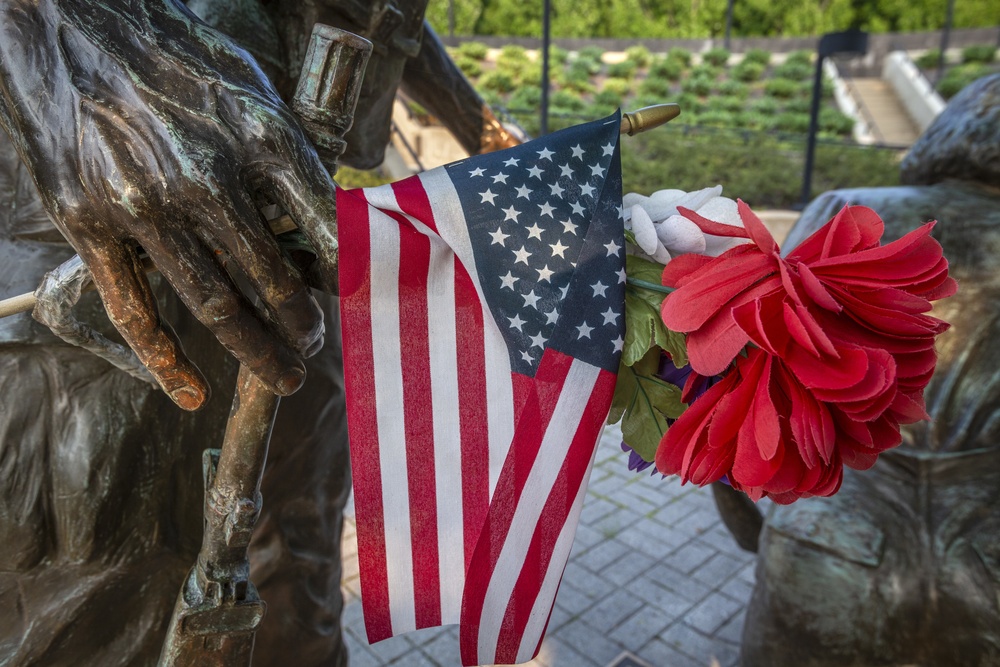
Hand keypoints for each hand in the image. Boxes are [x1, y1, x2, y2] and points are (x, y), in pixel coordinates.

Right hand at [0, 0, 338, 408]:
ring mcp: (145, 204)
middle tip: (317, 351)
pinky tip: (190, 391)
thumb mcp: (251, 88)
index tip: (355, 300)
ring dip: (257, 352)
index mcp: (260, 137)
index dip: (347, 274)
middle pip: (275, 280)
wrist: (64, 23)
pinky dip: (163, 361)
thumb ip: (288, 153)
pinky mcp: (90, 222)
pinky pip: (134, 309)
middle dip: (305, 327)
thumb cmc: (171, 57)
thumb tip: (327, 214)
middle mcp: (207, 175)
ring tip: (285, 376)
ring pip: (216, 306)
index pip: (326, 228)